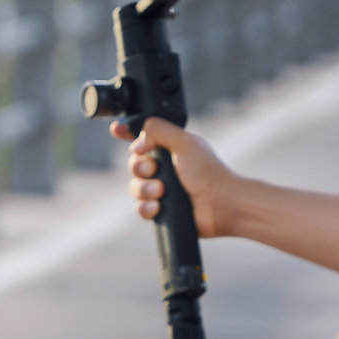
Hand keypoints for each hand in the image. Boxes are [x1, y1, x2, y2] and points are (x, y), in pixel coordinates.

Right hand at [111, 116, 235, 237]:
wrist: (221, 205)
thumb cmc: (208, 172)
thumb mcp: (184, 141)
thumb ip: (158, 130)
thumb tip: (136, 142)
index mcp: (169, 148)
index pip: (141, 138)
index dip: (127, 135)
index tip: (117, 131)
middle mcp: (164, 168)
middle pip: (133, 164)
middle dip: (140, 168)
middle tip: (155, 169)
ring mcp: (162, 189)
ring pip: (135, 187)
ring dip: (145, 189)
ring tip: (161, 191)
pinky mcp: (162, 209)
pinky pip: (140, 207)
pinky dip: (147, 207)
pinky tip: (159, 206)